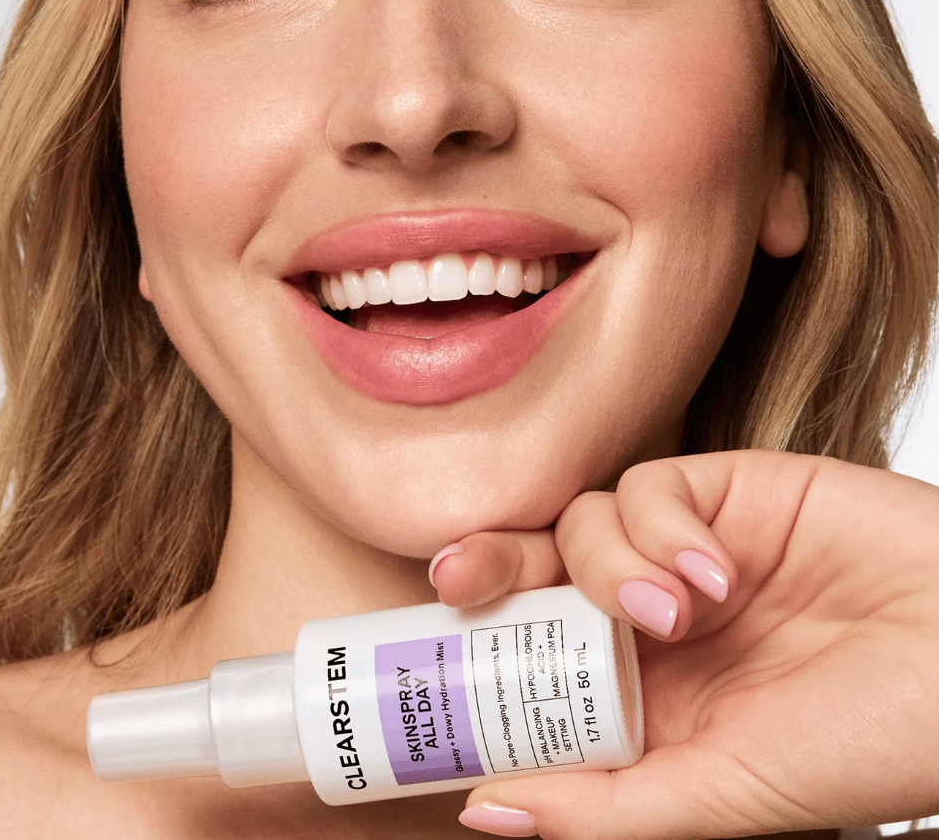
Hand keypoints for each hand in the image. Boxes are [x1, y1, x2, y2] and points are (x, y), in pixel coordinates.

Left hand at [429, 450, 938, 838]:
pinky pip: (653, 484)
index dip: (474, 642)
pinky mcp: (727, 491)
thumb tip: (482, 810)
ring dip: (610, 560)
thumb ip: (603, 803)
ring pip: (585, 521)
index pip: (527, 652)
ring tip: (674, 610)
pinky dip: (666, 524)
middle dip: (490, 564)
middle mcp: (648, 616)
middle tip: (457, 579)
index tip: (426, 647)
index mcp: (637, 690)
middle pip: (535, 569)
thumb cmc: (864, 746)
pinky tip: (719, 569)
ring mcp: (684, 549)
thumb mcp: (721, 794)